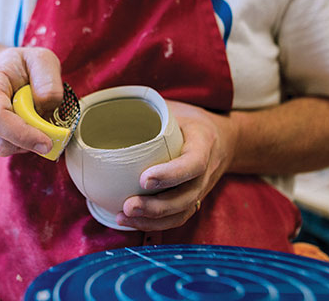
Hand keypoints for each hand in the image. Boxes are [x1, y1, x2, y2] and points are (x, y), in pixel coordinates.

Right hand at [0, 47, 62, 156]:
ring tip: (37, 119)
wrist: (2, 68)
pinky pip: (4, 147)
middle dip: (30, 141)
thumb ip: (49, 82)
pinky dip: (21, 143)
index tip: (46, 142)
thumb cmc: (23, 64)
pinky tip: (27, 124)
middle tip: (51, 129)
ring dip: (26, 142)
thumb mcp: (43, 60)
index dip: (21, 134)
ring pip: (3, 147)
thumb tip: (45, 107)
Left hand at [116, 100, 237, 230]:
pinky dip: (154, 224)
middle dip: (156, 206)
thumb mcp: (174, 108)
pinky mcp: (192, 200)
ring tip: (123, 216)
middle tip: (127, 205)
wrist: (225, 139)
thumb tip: (104, 104)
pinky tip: (130, 221)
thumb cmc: (189, 120)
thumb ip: (147, 109)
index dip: (171, 174)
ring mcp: (201, 188)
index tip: (144, 178)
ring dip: (152, 220)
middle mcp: (207, 170)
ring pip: (182, 212)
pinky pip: (177, 218)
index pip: (194, 162)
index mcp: (204, 142)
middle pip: (187, 196)